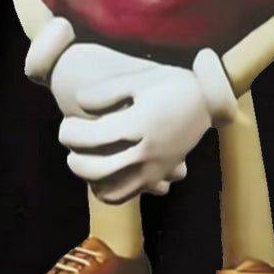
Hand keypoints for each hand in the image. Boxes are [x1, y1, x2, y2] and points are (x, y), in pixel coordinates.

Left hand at [55, 56, 217, 203]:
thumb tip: (78, 103)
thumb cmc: (172, 85)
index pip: (95, 137)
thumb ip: (107, 91)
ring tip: (82, 158)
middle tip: (70, 141)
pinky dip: (106, 189)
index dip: (72, 133)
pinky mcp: (157, 177)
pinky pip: (125, 194)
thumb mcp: (141, 79)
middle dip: (75, 158)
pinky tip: (100, 174)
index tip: (66, 124)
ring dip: (88, 178)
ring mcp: (154, 169)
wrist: (208, 101)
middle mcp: (148, 152)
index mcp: (142, 125)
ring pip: (110, 189)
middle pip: (98, 169)